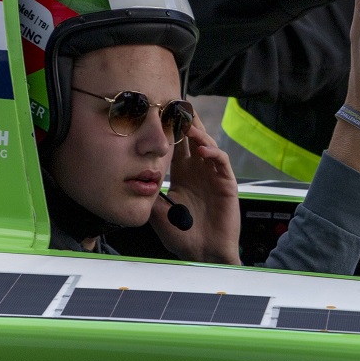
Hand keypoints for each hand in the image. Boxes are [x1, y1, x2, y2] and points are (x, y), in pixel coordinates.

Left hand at [154, 115, 240, 263]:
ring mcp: (213, 176)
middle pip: (193, 140)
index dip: (169, 131)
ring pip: (208, 146)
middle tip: (177, 106)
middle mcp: (198, 172)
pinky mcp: (226, 184)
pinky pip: (221, 163)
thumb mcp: (158, 213)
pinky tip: (202, 151)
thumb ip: (150, 194)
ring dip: (199, 134)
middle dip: (186, 123)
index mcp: (182, 176)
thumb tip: (133, 179)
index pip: (176, 147)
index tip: (159, 116)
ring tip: (188, 125)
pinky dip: (213, 153)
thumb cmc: (183, 237)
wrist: (203, 254)